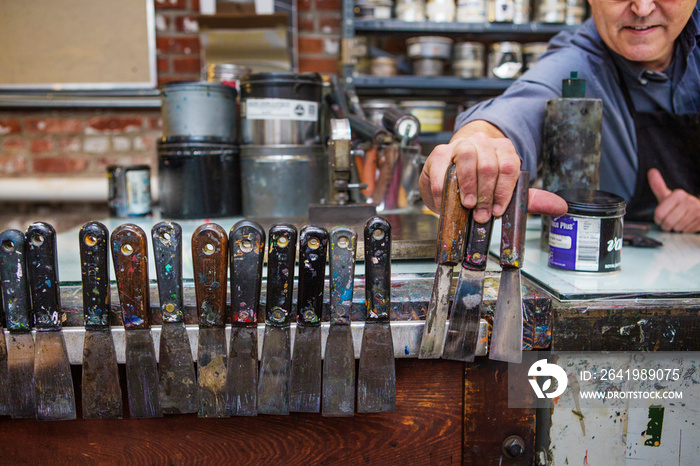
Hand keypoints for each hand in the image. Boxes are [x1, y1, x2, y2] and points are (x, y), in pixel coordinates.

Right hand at [419, 122, 567, 219]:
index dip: (504, 192)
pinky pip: (442, 167)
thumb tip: (560, 208)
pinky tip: (446, 200)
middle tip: (481, 214)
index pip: (509, 167)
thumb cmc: (481, 181)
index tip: (497, 211)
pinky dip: (444, 187)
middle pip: (489, 165)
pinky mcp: (440, 152)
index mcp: (503, 149)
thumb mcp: (506, 189)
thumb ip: (530, 199)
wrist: (454, 166)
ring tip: (468, 205)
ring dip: (468, 186)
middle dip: (486, 194)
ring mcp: (460, 145)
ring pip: (467, 159)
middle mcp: (483, 143)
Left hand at [648, 168, 699, 232]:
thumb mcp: (667, 195)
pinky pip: (685, 231)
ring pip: (677, 228)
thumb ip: (657, 186)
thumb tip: (651, 171)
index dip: (658, 219)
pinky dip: (683, 230)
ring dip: (674, 228)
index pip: (659, 214)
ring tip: (678, 221)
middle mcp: (689, 201)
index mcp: (678, 194)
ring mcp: (697, 211)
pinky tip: (685, 223)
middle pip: (668, 222)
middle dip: (665, 225)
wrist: (698, 208)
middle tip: (668, 221)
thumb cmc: (678, 203)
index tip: (661, 216)